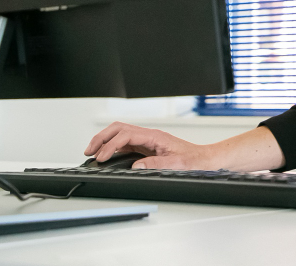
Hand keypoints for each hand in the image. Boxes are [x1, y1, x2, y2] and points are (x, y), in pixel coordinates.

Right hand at [85, 121, 218, 169]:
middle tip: (88, 151)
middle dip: (102, 137)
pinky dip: (113, 147)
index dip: (111, 145)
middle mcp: (150, 136)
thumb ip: (157, 164)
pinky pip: (126, 143)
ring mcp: (148, 140)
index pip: (126, 135)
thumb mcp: (178, 165)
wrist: (206, 160)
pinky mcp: (148, 147)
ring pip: (121, 134)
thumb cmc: (195, 161)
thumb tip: (136, 166)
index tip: (101, 157)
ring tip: (92, 152)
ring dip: (105, 141)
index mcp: (155, 136)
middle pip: (119, 129)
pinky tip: (107, 155)